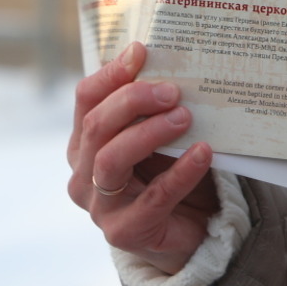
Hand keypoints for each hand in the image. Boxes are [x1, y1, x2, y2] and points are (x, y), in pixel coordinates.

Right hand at [66, 42, 219, 275]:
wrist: (189, 233)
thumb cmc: (169, 175)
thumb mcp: (157, 138)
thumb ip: (153, 109)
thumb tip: (170, 62)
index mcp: (83, 144)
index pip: (85, 100)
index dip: (111, 74)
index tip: (141, 52)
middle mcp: (83, 173)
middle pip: (96, 127)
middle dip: (133, 102)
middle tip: (173, 91)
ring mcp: (100, 206)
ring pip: (112, 160)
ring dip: (149, 133)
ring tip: (184, 117)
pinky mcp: (126, 233)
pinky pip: (154, 197)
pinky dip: (180, 172)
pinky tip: (203, 153)